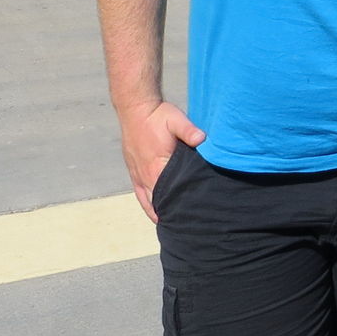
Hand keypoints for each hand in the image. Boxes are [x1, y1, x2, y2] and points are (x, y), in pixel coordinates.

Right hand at [118, 100, 205, 222]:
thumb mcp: (176, 120)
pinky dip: (148, 206)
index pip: (170, 194)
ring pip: (149, 202)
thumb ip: (189, 131)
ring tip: (173, 225)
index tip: (190, 218)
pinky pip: (140, 195)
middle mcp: (146, 175)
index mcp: (157, 167)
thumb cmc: (158, 116)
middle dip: (172, 213)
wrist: (136, 109)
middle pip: (160, 202)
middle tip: (186, 226)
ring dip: (159, 212)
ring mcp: (138, 175)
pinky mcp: (134, 172)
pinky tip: (156, 214)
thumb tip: (202, 139)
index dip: (179, 207)